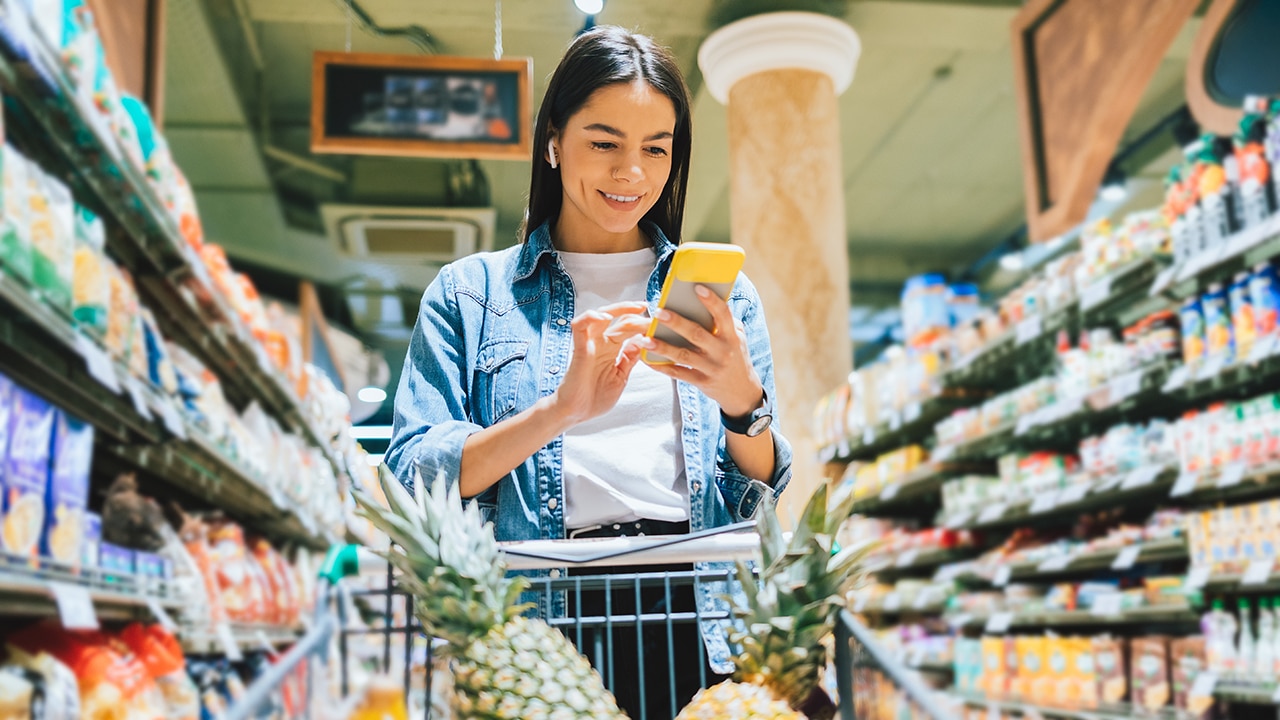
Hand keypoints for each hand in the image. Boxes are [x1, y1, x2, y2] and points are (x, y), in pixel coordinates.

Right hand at [550, 302, 650, 424]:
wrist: (575, 413)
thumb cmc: (594, 397)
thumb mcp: (620, 376)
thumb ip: (630, 359)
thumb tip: (643, 342)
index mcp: (612, 350)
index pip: (628, 329)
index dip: (642, 323)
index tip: (658, 322)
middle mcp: (601, 343)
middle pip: (618, 319)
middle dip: (635, 312)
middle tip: (649, 308)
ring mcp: (590, 345)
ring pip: (600, 316)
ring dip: (618, 309)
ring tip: (635, 308)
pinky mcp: (579, 349)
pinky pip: (580, 327)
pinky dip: (590, 318)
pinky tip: (604, 317)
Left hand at [640, 285, 763, 418]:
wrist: (742, 391)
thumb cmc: (736, 357)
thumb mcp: (738, 338)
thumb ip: (725, 322)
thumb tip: (705, 300)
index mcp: (732, 337)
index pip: (723, 315)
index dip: (711, 301)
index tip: (698, 288)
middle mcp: (722, 352)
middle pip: (696, 334)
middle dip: (676, 322)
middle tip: (659, 312)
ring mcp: (711, 368)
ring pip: (683, 355)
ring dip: (663, 347)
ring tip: (645, 338)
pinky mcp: (701, 382)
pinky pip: (679, 373)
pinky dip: (662, 367)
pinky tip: (648, 359)